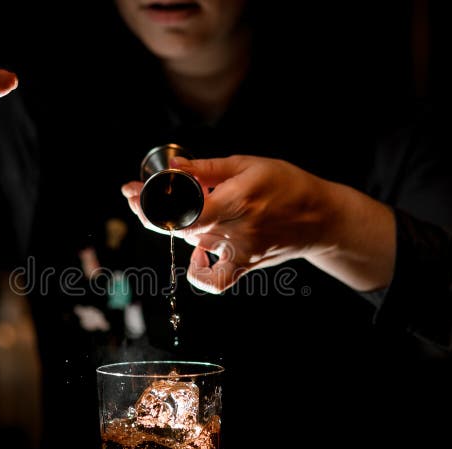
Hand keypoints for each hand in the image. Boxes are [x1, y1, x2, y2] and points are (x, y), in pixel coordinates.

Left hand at [122, 155, 394, 293]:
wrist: (320, 217)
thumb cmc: (285, 184)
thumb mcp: (248, 164)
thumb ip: (208, 168)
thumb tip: (173, 168)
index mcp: (238, 201)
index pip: (184, 210)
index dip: (152, 203)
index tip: (131, 191)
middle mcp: (236, 231)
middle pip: (179, 225)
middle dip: (149, 208)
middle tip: (133, 193)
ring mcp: (238, 252)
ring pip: (190, 240)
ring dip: (173, 224)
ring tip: (167, 205)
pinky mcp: (243, 266)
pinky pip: (213, 281)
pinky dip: (198, 270)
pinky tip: (196, 251)